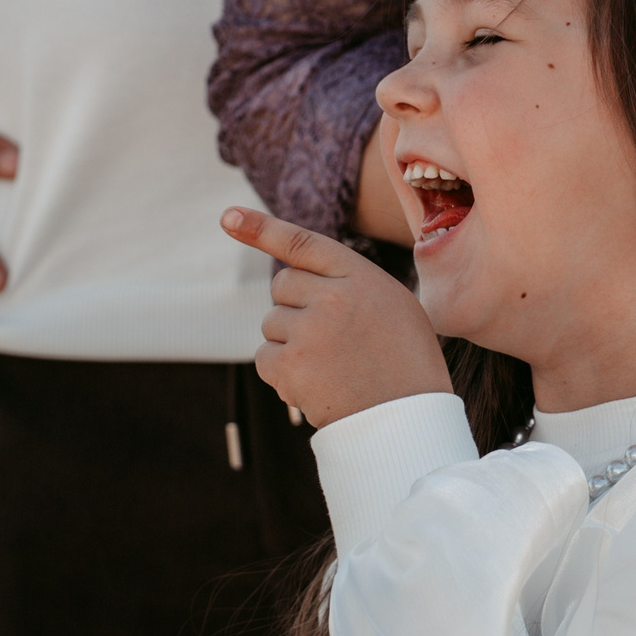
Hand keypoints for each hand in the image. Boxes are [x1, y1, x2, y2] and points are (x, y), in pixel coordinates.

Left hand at [222, 205, 450, 425]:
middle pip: (282, 286)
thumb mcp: (394, 307)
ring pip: (272, 323)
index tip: (227, 217)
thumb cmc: (406, 363)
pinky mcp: (290, 364)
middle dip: (295, 307)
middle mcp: (332, 296)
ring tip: (331, 366)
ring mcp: (308, 330)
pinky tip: (315, 383)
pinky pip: (264, 357)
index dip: (261, 228)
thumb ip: (350, 285)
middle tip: (330, 338)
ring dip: (290, 343)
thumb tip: (294, 281)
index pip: (301, 242)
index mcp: (360, 276)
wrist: (408, 418)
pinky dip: (282, 372)